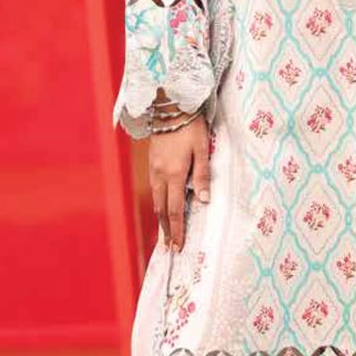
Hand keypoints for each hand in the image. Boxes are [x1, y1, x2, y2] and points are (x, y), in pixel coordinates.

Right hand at [148, 112, 210, 251]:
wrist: (170, 106)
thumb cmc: (190, 126)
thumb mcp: (202, 149)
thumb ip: (202, 175)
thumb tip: (203, 201)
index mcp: (174, 173)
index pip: (175, 209)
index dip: (177, 230)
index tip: (179, 246)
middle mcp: (160, 175)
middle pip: (162, 209)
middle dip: (166, 230)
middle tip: (170, 249)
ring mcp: (153, 169)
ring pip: (156, 200)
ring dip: (161, 219)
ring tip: (165, 234)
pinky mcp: (152, 163)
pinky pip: (154, 190)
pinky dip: (158, 204)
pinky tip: (162, 208)